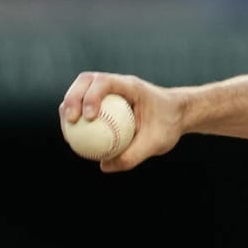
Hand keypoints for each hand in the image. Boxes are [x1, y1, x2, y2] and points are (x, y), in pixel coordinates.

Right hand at [59, 72, 181, 172]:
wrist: (179, 115)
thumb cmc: (170, 125)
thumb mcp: (157, 143)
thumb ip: (133, 155)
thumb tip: (104, 165)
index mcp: (131, 86)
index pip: (105, 82)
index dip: (91, 96)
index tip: (89, 117)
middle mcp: (117, 84)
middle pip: (86, 81)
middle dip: (72, 98)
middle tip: (72, 121)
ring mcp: (110, 91)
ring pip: (81, 91)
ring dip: (69, 107)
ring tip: (68, 132)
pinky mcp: (106, 100)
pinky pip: (85, 106)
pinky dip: (78, 118)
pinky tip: (75, 138)